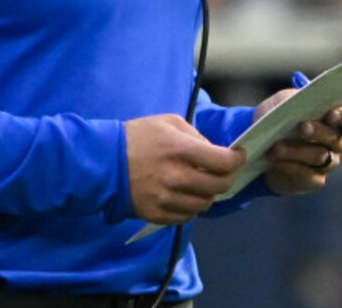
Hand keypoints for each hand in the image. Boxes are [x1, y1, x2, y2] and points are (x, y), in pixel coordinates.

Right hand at [123, 114, 245, 224]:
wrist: (103, 163)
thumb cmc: (137, 137)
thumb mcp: (169, 122)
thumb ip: (196, 136)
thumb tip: (214, 152)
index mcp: (180, 150)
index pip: (223, 162)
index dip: (236, 160)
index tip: (238, 156)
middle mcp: (176, 177)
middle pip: (218, 186)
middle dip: (227, 178)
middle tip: (223, 172)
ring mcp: (166, 199)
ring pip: (204, 204)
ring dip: (208, 194)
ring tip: (202, 184)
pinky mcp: (156, 215)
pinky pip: (186, 217)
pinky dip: (191, 207)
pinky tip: (185, 195)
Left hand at [254, 88, 341, 194]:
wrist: (258, 146)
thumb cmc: (276, 118)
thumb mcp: (282, 102)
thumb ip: (295, 99)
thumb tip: (303, 102)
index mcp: (334, 117)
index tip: (331, 114)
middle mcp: (336, 141)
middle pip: (338, 139)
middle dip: (319, 132)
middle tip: (301, 127)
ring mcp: (327, 162)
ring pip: (321, 158)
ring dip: (297, 151)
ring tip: (276, 147)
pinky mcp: (313, 180)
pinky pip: (308, 175)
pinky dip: (290, 167)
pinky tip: (275, 161)